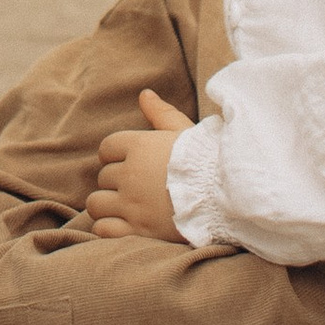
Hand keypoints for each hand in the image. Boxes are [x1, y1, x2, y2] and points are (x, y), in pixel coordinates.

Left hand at [86, 87, 195, 241]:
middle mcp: (130, 174)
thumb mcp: (184, 131)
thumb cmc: (207, 160)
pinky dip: (107, 229)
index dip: (115, 154)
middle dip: (116, 181)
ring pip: (96, 203)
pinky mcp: (138, 230)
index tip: (127, 162)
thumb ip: (161, 113)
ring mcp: (132, 204)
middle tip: (136, 187)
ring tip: (123, 208)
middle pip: (104, 176)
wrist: (227, 196)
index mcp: (139, 146)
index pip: (107, 147)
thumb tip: (144, 94)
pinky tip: (121, 226)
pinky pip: (103, 229)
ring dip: (106, 205)